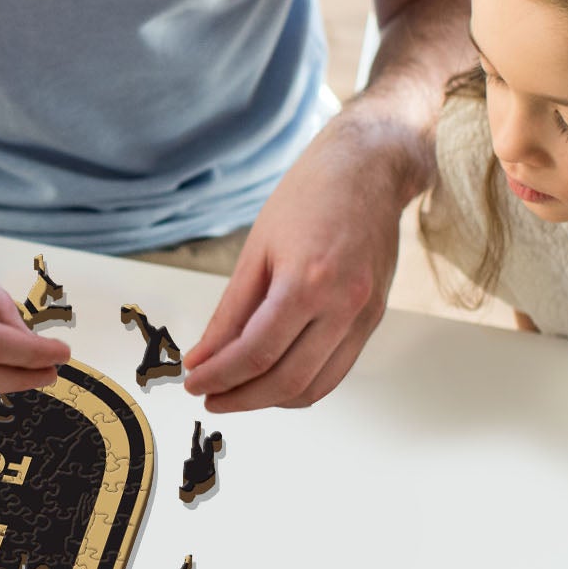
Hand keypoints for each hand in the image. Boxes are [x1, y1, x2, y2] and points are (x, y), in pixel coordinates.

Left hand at [181, 112, 418, 411]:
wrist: (369, 168)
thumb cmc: (311, 194)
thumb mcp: (257, 249)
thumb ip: (230, 312)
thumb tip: (203, 357)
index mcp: (307, 280)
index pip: (256, 352)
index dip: (219, 376)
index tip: (193, 382)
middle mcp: (343, 304)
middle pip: (286, 379)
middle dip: (240, 397)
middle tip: (209, 396)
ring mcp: (363, 315)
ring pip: (315, 386)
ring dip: (271, 400)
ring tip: (237, 392)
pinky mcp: (374, 318)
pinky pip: (337, 370)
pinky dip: (303, 385)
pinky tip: (274, 378)